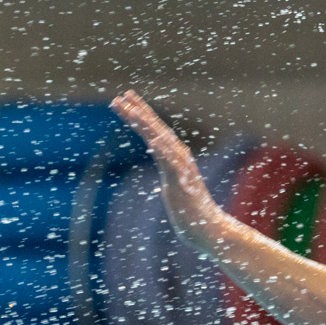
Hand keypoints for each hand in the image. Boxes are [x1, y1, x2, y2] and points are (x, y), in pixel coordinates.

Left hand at [110, 90, 221, 241]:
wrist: (206, 227)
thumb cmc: (191, 210)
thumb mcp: (175, 188)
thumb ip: (171, 177)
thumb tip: (166, 176)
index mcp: (175, 156)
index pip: (155, 130)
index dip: (141, 113)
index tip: (125, 99)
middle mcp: (179, 156)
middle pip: (155, 129)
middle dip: (137, 111)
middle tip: (119, 96)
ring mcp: (180, 167)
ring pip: (161, 141)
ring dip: (146, 125)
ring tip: (131, 111)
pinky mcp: (181, 181)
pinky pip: (170, 162)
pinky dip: (161, 149)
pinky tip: (151, 140)